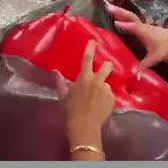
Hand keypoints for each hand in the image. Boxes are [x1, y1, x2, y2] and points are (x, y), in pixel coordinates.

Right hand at [55, 40, 113, 157]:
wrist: (84, 126)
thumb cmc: (70, 110)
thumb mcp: (64, 95)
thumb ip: (60, 82)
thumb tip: (55, 71)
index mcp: (84, 78)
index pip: (87, 59)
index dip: (90, 49)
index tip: (93, 41)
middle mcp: (97, 81)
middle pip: (106, 67)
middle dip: (106, 66)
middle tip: (104, 69)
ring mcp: (106, 90)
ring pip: (106, 84)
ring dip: (103, 88)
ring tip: (97, 100)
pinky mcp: (113, 99)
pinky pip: (110, 95)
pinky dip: (106, 99)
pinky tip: (100, 107)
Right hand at [106, 5, 167, 68]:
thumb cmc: (165, 47)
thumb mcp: (154, 57)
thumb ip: (143, 65)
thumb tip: (133, 73)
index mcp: (144, 32)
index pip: (133, 26)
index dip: (125, 25)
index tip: (115, 23)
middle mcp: (142, 26)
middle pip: (130, 16)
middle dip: (119, 11)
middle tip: (108, 7)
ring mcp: (143, 25)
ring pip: (131, 16)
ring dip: (121, 12)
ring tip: (110, 8)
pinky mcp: (144, 26)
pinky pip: (132, 19)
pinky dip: (125, 16)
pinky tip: (119, 16)